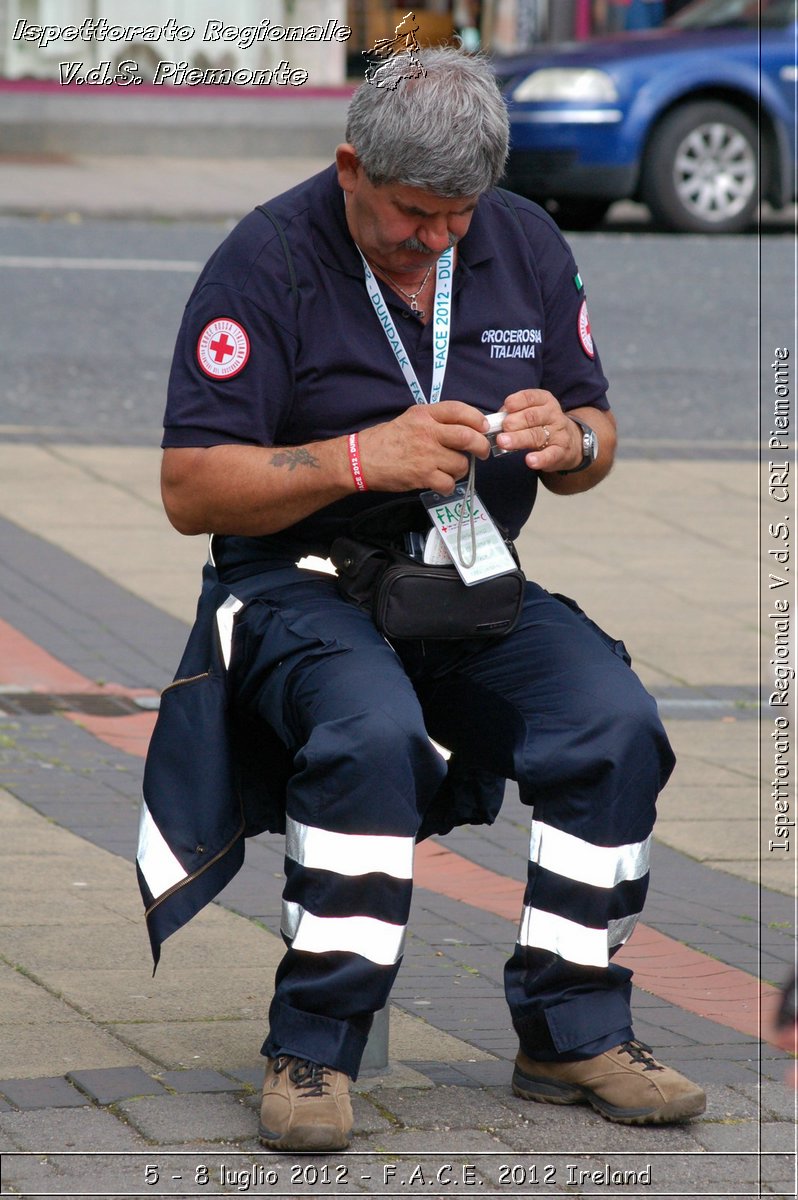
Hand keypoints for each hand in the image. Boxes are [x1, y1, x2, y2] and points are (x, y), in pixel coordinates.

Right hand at [358, 401, 489, 493]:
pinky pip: (448, 483)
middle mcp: (428, 432)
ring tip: (450, 469)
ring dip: (460, 469)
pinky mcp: (423, 476)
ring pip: (461, 463)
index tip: (483, 428)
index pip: (460, 410)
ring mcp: (426, 455)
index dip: (477, 419)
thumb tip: (465, 427)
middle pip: (468, 437)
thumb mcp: (410, 419)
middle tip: (482, 452)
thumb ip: (435, 420)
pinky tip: (439, 482)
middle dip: (482, 446)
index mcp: (425, 414)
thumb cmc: (385, 440)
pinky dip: (448, 485)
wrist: (361, 460)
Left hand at [492, 388, 583, 472]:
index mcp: (544, 401)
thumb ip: (515, 414)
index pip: (530, 397)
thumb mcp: (532, 413)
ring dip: (518, 439)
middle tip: (501, 429)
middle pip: (531, 417)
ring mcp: (558, 433)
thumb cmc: (543, 425)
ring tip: (503, 442)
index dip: (517, 401)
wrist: (570, 442)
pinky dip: (540, 458)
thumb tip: (497, 420)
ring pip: (537, 435)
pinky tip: (530, 460)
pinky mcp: (561, 451)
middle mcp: (553, 415)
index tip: (506, 407)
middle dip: (514, 422)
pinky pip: (551, 455)